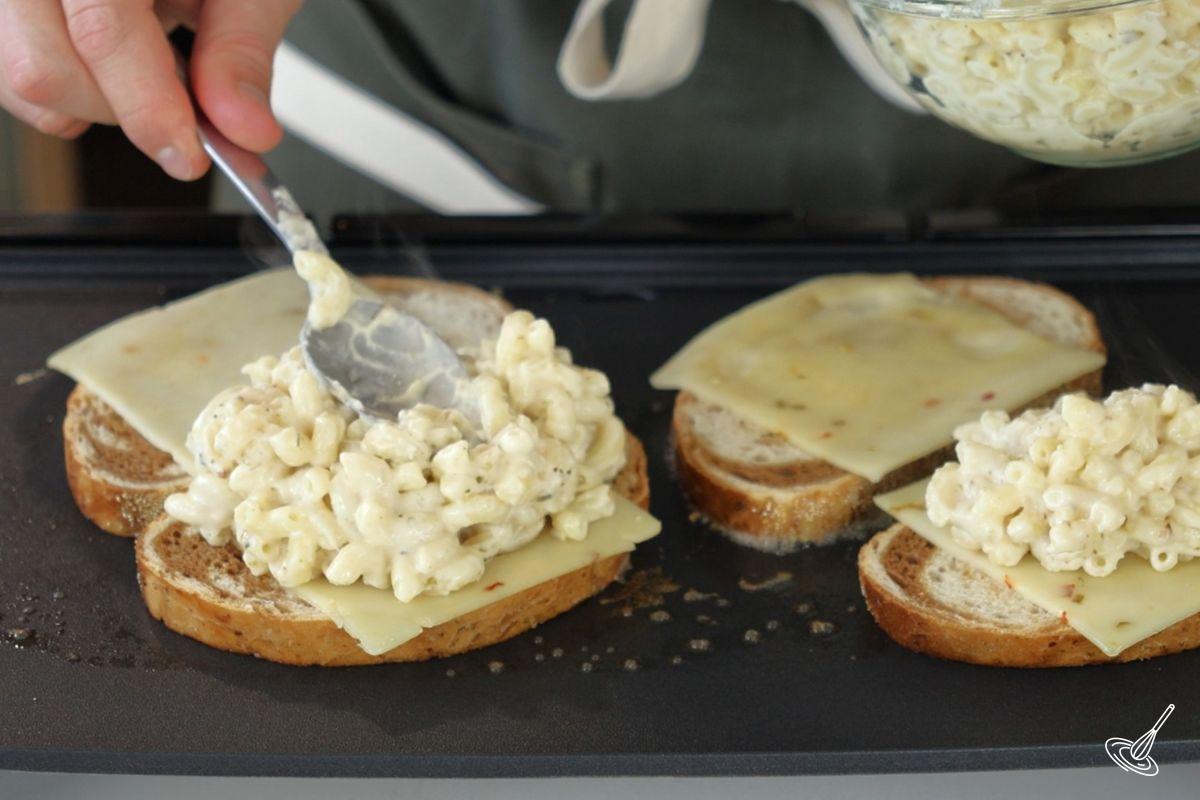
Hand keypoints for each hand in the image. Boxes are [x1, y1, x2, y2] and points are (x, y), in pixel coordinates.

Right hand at [0, 0, 302, 179]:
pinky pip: (14, 76)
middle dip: (124, 110)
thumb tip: (246, 129)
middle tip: (182, 106)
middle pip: (45, 68)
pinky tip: (117, 65)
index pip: (103, 30)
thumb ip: (240, 50)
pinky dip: (73, 93)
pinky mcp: (7, 14)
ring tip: (150, 67)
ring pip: (24, 79)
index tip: (188, 155)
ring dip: (97, 103)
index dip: (148, 107)